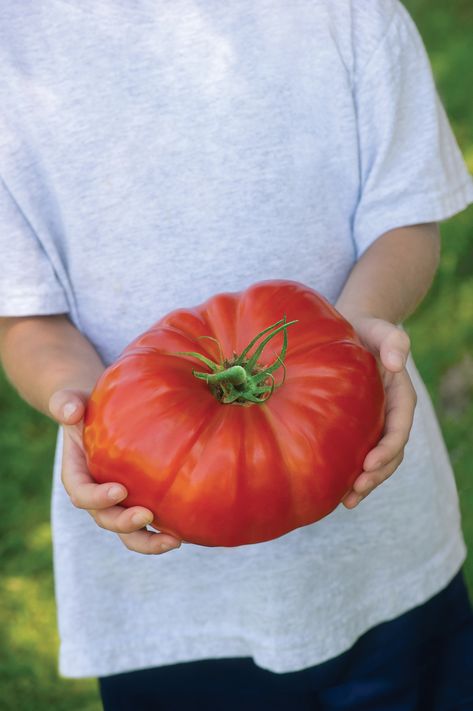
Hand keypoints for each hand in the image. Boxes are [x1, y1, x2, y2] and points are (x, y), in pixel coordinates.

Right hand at [48, 389, 181, 553]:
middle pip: (106, 519)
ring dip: (149, 541)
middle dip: (125, 523)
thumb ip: (65, 404)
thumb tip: (70, 412)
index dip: (97, 497)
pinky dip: (165, 531)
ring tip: (174, 540)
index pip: (81, 494)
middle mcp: (96, 496)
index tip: (119, 490)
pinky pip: (150, 524)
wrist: (101, 415)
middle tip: (146, 515)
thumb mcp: (72, 401)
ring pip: (129, 533)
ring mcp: (118, 503)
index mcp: (77, 475)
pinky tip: (186, 531)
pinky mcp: (139, 502)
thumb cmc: (86, 407)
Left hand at [340, 317, 416, 507]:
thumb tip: (396, 363)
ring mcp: (374, 424)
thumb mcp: (379, 329)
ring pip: (375, 461)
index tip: (369, 462)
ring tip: (346, 501)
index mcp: (400, 397)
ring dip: (364, 483)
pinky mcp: (356, 428)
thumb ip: (393, 341)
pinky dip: (349, 473)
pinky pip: (357, 455)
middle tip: (354, 492)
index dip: (387, 449)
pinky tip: (332, 490)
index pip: (399, 429)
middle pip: (390, 453)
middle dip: (376, 475)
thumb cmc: (365, 329)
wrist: (350, 332)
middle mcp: (390, 415)